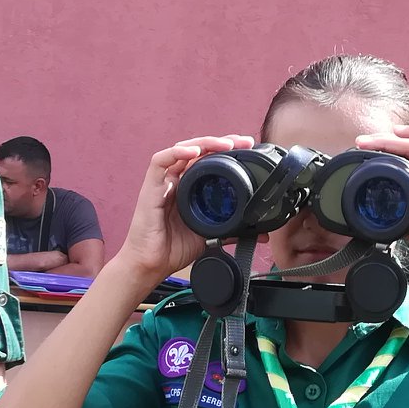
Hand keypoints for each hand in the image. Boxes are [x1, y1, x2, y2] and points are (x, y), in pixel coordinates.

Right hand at [109, 136, 253, 289]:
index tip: (248, 149)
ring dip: (205, 142)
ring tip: (225, 144)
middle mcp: (177, 180)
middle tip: (243, 142)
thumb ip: (231, 230)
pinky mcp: (150, 187)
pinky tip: (193, 152)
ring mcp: (163, 182)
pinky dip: (176, 152)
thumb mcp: (209, 236)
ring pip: (182, 149)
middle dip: (222, 142)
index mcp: (190, 188)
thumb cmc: (173, 249)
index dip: (228, 152)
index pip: (209, 160)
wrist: (152, 265)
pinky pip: (160, 162)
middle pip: (199, 150)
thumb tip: (258, 233)